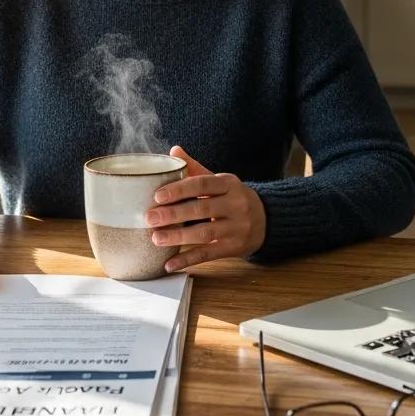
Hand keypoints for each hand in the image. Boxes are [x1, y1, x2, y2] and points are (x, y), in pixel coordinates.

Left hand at [145, 146, 266, 272]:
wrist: (265, 219)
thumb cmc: (233, 197)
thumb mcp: (219, 181)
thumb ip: (195, 168)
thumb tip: (173, 151)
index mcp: (229, 184)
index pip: (203, 184)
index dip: (180, 189)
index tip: (157, 196)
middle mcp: (235, 205)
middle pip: (202, 209)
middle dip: (174, 214)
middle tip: (150, 218)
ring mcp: (237, 228)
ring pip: (205, 233)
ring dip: (178, 237)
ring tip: (156, 238)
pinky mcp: (234, 248)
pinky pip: (208, 254)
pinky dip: (188, 260)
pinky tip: (169, 264)